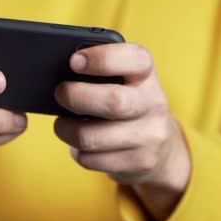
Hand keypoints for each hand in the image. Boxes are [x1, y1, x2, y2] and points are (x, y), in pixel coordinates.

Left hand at [54, 43, 190, 220]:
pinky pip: (92, 159)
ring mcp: (149, 136)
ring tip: (62, 124)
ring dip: (67, 130)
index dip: (102, 58)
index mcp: (147, 75)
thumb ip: (100, 71)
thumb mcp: (125, 81)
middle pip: (113, 101)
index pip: (135, 59)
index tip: (75, 61)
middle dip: (76, 97)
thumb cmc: (127, 104)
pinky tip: (81, 144)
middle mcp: (153, 104)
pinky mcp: (139, 163)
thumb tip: (60, 72)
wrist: (160, 148)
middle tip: (60, 93)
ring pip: (93, 137)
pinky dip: (78, 152)